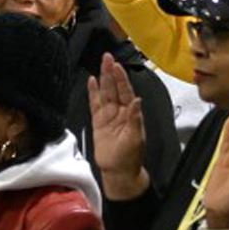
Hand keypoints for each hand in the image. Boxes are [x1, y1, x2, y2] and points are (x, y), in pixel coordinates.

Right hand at [88, 52, 150, 199]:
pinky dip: (93, 93)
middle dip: (111, 72)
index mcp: (131, 114)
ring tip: (101, 64)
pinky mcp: (98, 122)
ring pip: (105, 93)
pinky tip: (92, 82)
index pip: (126, 91)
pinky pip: (95, 104)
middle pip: (114, 88)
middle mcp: (120, 112)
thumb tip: (137, 101)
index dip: (121, 78)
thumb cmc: (130, 157)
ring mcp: (108, 116)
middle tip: (107, 57)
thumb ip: (135, 118)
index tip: (117, 66)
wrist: (118, 172)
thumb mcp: (135, 137)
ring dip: (103, 78)